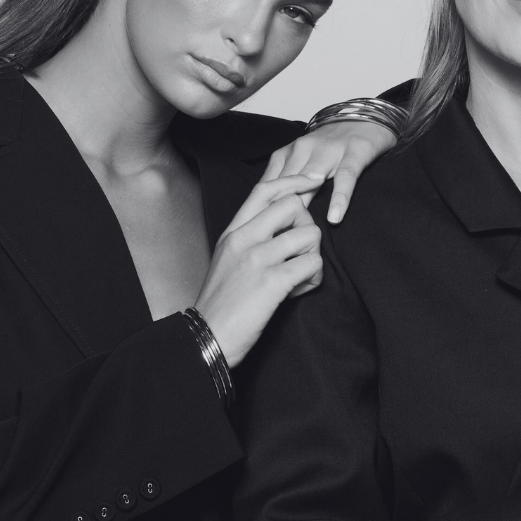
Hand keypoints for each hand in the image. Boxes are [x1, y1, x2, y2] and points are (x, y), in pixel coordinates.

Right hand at [193, 174, 324, 367]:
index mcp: (233, 232)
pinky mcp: (272, 282)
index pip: (265, 189)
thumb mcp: (228, 260)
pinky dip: (313, 279)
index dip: (295, 181)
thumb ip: (251, 239)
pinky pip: (313, 264)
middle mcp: (244, 238)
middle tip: (301, 253)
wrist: (205, 339)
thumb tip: (285, 225)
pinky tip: (297, 292)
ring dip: (314, 257)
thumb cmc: (222, 305)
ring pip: (310, 235)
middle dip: (308, 227)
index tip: (314, 182)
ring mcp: (257, 259)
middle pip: (294, 205)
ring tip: (300, 277)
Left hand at [263, 120, 397, 223]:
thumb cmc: (331, 145)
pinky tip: (334, 217)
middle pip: (285, 183)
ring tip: (299, 228)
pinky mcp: (354, 152)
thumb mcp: (302, 159)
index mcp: (289, 152)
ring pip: (309, 179)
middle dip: (277, 210)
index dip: (261, 209)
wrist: (366, 118)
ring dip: (302, 203)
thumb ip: (286, 181)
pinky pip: (345, 178)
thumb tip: (267, 213)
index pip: (269, 183)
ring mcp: (329, 150)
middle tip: (273, 239)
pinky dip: (339, 198)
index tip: (257, 232)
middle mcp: (304, 148)